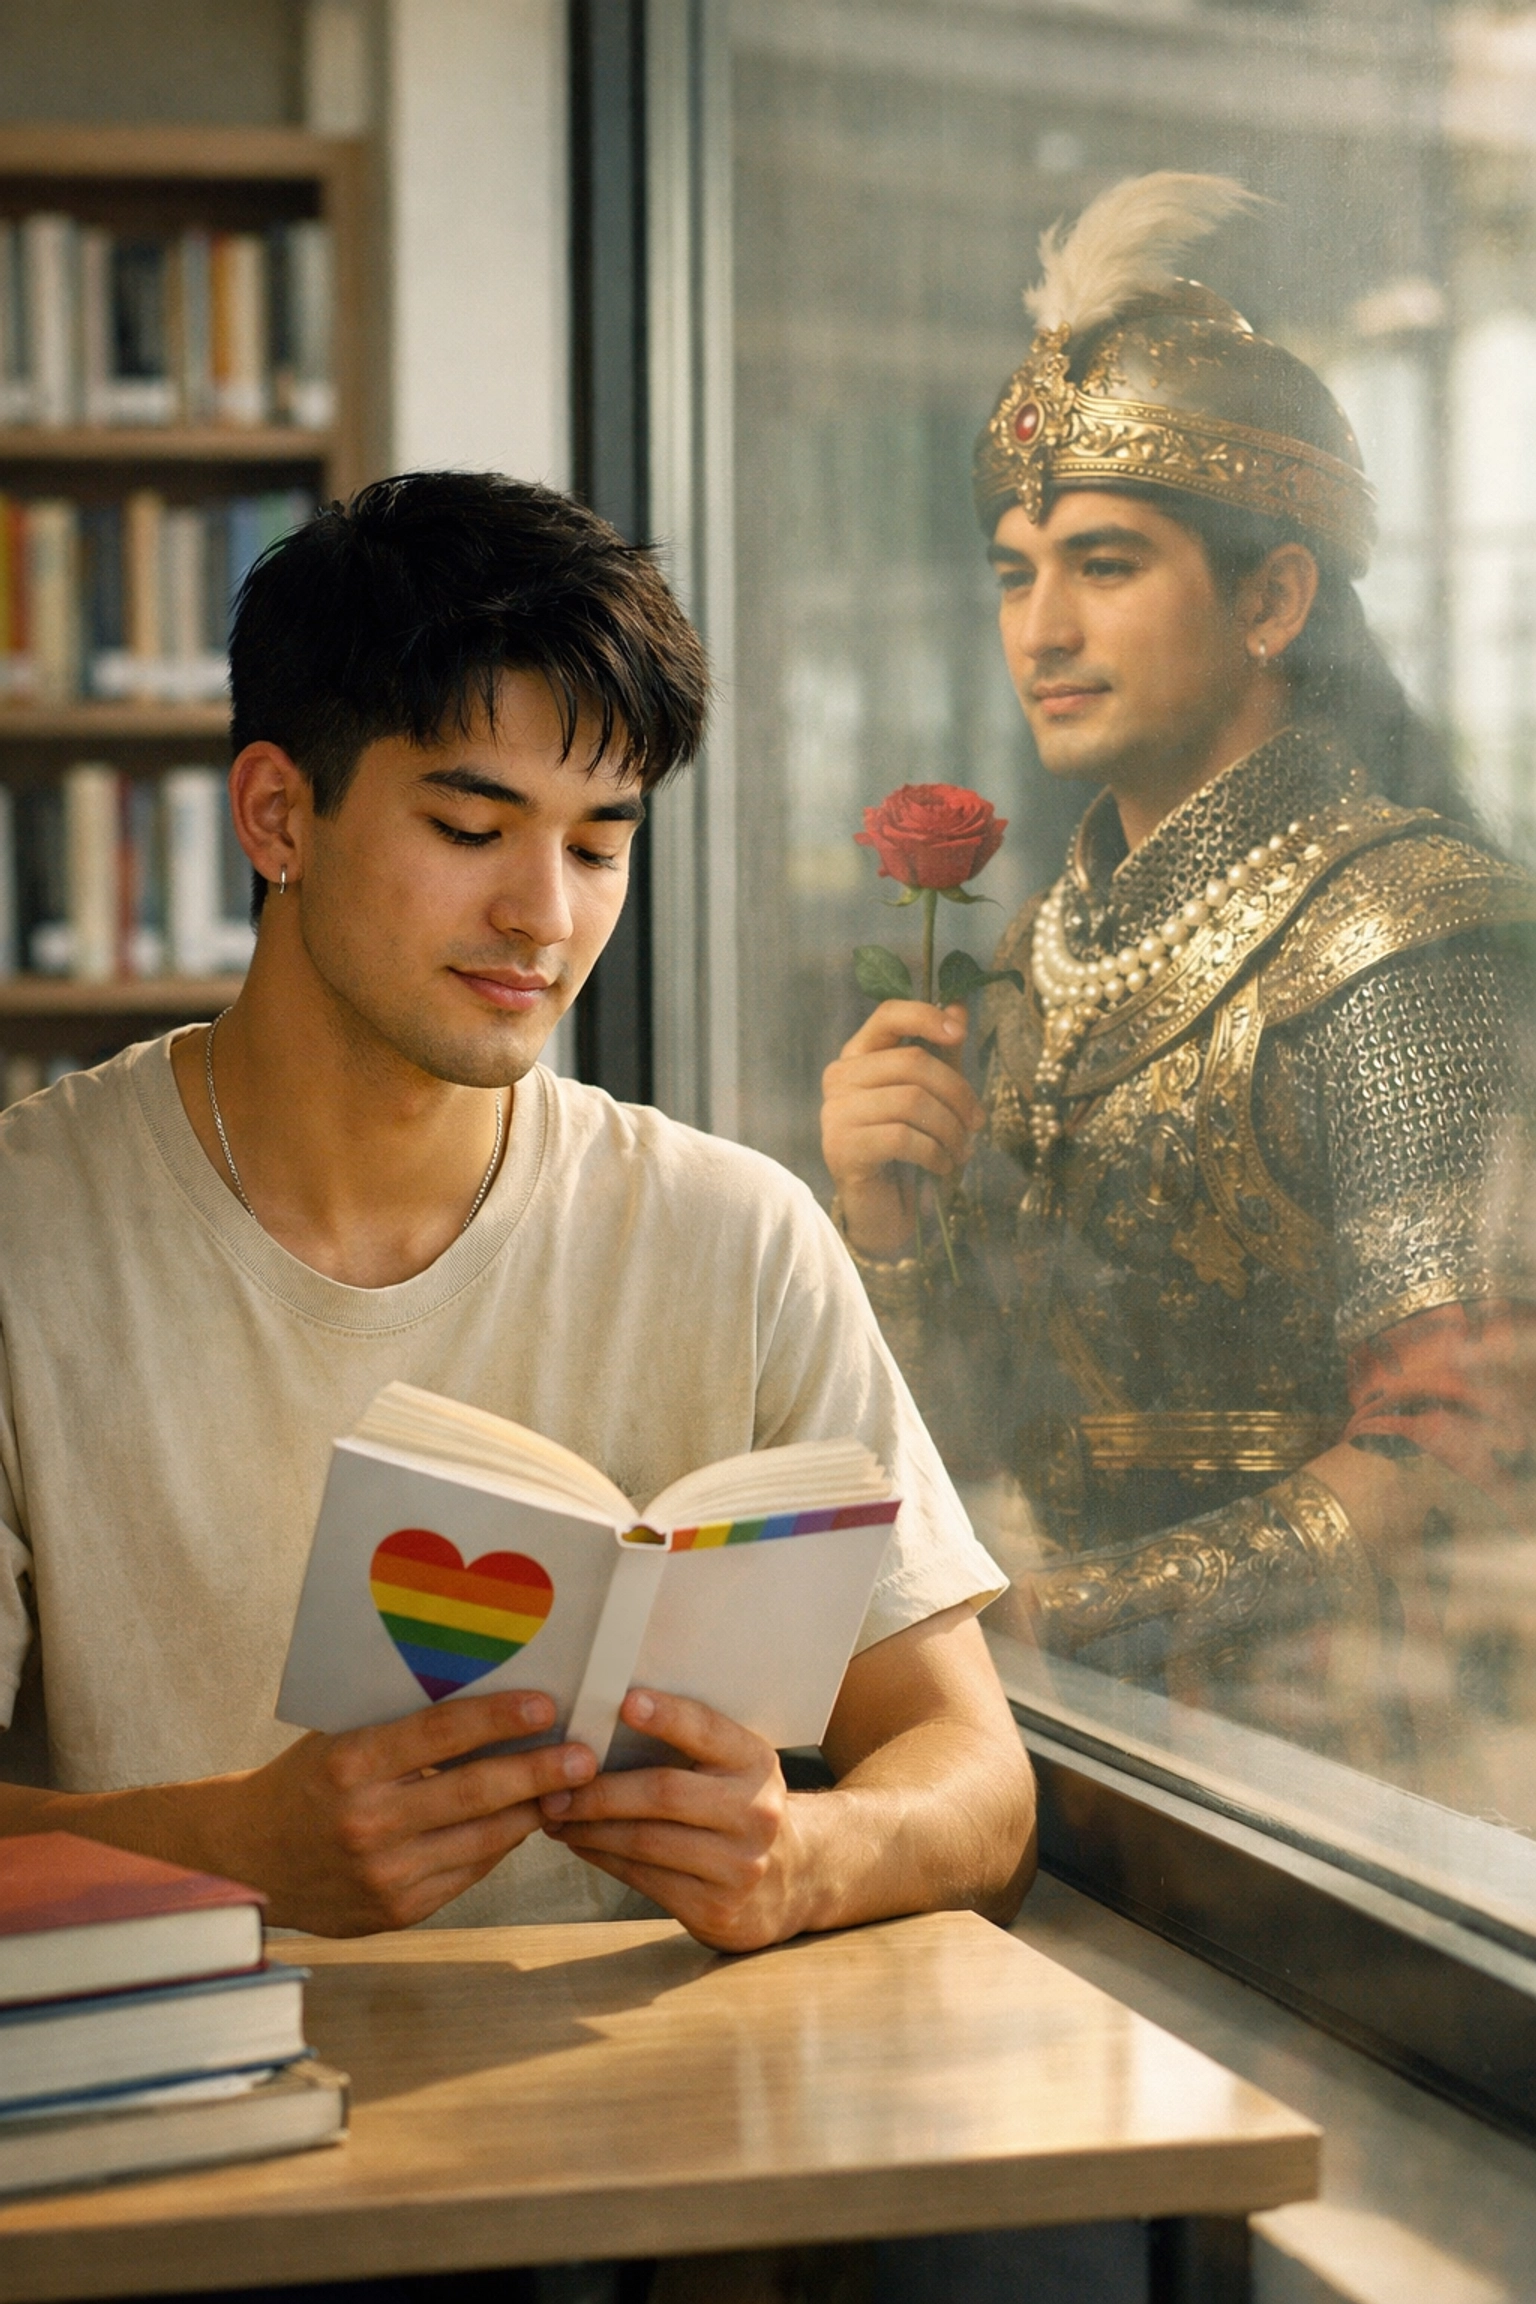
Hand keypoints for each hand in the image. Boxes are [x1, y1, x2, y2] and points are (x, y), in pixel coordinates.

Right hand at [221, 1690, 595, 1935]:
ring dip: (532, 1812)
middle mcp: (368, 1821)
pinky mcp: (397, 1912)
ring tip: (569, 1788)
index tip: (546, 1706)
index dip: (499, 1718)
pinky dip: (499, 1846)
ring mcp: (384, 1873)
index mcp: (351, 1764)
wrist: (247, 1858)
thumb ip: (404, 1729)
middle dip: (540, 1772)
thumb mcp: (341, 1739)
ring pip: (483, 1840)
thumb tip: (491, 1707)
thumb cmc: (305, 1782)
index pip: (440, 1734)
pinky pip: (467, 1872)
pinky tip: (522, 1822)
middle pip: (475, 1792)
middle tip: (586, 1756)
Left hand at [538, 1690, 802, 1952]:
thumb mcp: (735, 1768)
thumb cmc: (740, 1808)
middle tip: (554, 1785)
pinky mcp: (716, 1909)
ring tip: (555, 1815)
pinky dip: (603, 1858)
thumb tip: (602, 1723)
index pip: (708, 1731)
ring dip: (590, 1829)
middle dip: (599, 1790)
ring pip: (645, 1842)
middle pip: (664, 1793)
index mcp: (756, 1763)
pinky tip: (581, 1844)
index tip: (625, 1702)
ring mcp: (739, 1866)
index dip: (667, 1716)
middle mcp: (755, 1812)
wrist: (793, 1879)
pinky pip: (643, 1879)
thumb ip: (690, 1746)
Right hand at [821, 1000, 985, 1255]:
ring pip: (912, 1101)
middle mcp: (840, 1078)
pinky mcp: (841, 1148)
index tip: (960, 1034)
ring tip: (962, 1151)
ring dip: (951, 1129)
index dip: (927, 1017)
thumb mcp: (932, 1094)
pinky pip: (903, 1137)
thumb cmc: (907, 1150)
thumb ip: (941, 1052)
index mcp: (859, 1057)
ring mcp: (835, 1113)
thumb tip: (959, 1004)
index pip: (888, 1015)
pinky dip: (935, 1153)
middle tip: (977, 1123)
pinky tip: (943, 1166)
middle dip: (957, 1092)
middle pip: (913, 1062)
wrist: (883, 1210)